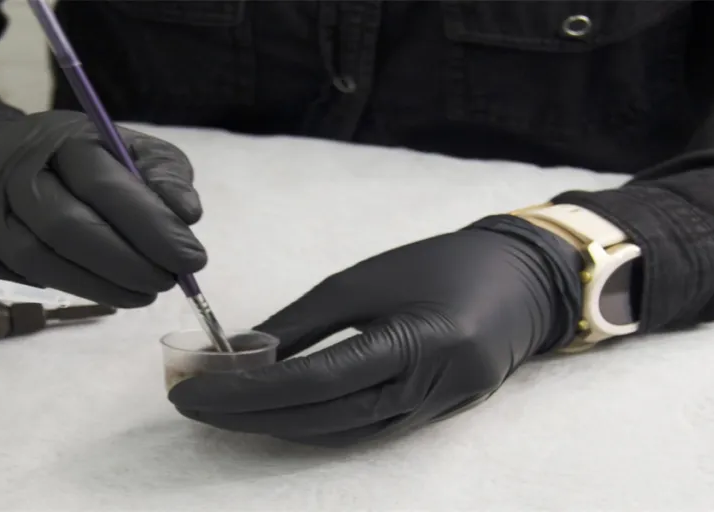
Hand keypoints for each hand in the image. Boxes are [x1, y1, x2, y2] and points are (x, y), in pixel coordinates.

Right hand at [0, 111, 205, 306]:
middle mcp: (8, 167)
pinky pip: (6, 279)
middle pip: (65, 226)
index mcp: (57, 136)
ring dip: (98, 286)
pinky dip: (56, 290)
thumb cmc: (78, 163)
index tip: (192, 258)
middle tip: (167, 283)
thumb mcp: (126, 151)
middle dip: (126, 263)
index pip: (103, 183)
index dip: (151, 225)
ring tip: (142, 294)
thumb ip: (163, 175)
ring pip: (36, 260)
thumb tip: (186, 214)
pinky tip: (95, 289)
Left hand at [169, 218, 581, 445]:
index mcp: (417, 341)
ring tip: (222, 409)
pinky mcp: (433, 419)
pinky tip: (276, 415)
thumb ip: (303, 322)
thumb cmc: (441, 263)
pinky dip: (314, 426)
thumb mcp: (364, 279)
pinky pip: (362, 434)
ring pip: (339, 434)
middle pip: (322, 419)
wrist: (522, 281)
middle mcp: (429, 388)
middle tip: (192, 404)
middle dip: (248, 416)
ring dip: (276, 426)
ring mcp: (435, 411)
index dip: (246, 392)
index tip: (191, 390)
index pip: (314, 381)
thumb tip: (242, 355)